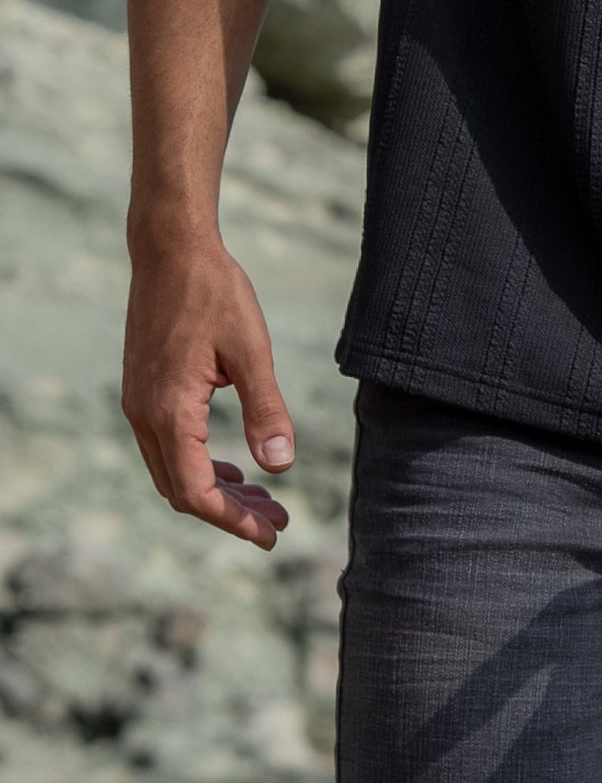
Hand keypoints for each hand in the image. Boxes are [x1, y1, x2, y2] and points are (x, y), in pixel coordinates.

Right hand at [122, 235, 295, 549]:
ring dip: (217, 490)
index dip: (233, 520)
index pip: (196, 492)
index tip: (271, 533)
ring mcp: (139, 404)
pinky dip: (200, 464)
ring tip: (264, 499)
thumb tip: (281, 467)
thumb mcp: (252, 350)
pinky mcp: (144, 391)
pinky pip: (168, 446)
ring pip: (173, 470)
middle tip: (278, 521)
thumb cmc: (214, 293)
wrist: (171, 250)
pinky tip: (234, 464)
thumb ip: (265, 410)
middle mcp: (145, 415)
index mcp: (170, 412)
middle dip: (231, 512)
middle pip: (182, 490)